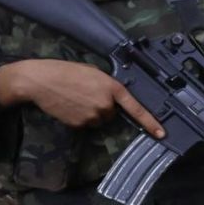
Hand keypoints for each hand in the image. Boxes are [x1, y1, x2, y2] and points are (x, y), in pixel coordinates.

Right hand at [0, 59, 164, 137]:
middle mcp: (106, 104)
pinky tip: (69, 105)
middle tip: (87, 94)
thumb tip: (113, 97)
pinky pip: (85, 124)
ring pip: (99, 120)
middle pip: (112, 114)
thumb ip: (108, 85)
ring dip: (92, 112)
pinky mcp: (79, 124)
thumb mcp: (94, 72)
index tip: (162, 133)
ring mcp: (92, 116)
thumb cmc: (67, 71)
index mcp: (112, 88)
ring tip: (76, 98)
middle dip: (104, 106)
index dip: (151, 122)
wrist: (41, 80)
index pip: (136, 108)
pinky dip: (80, 117)